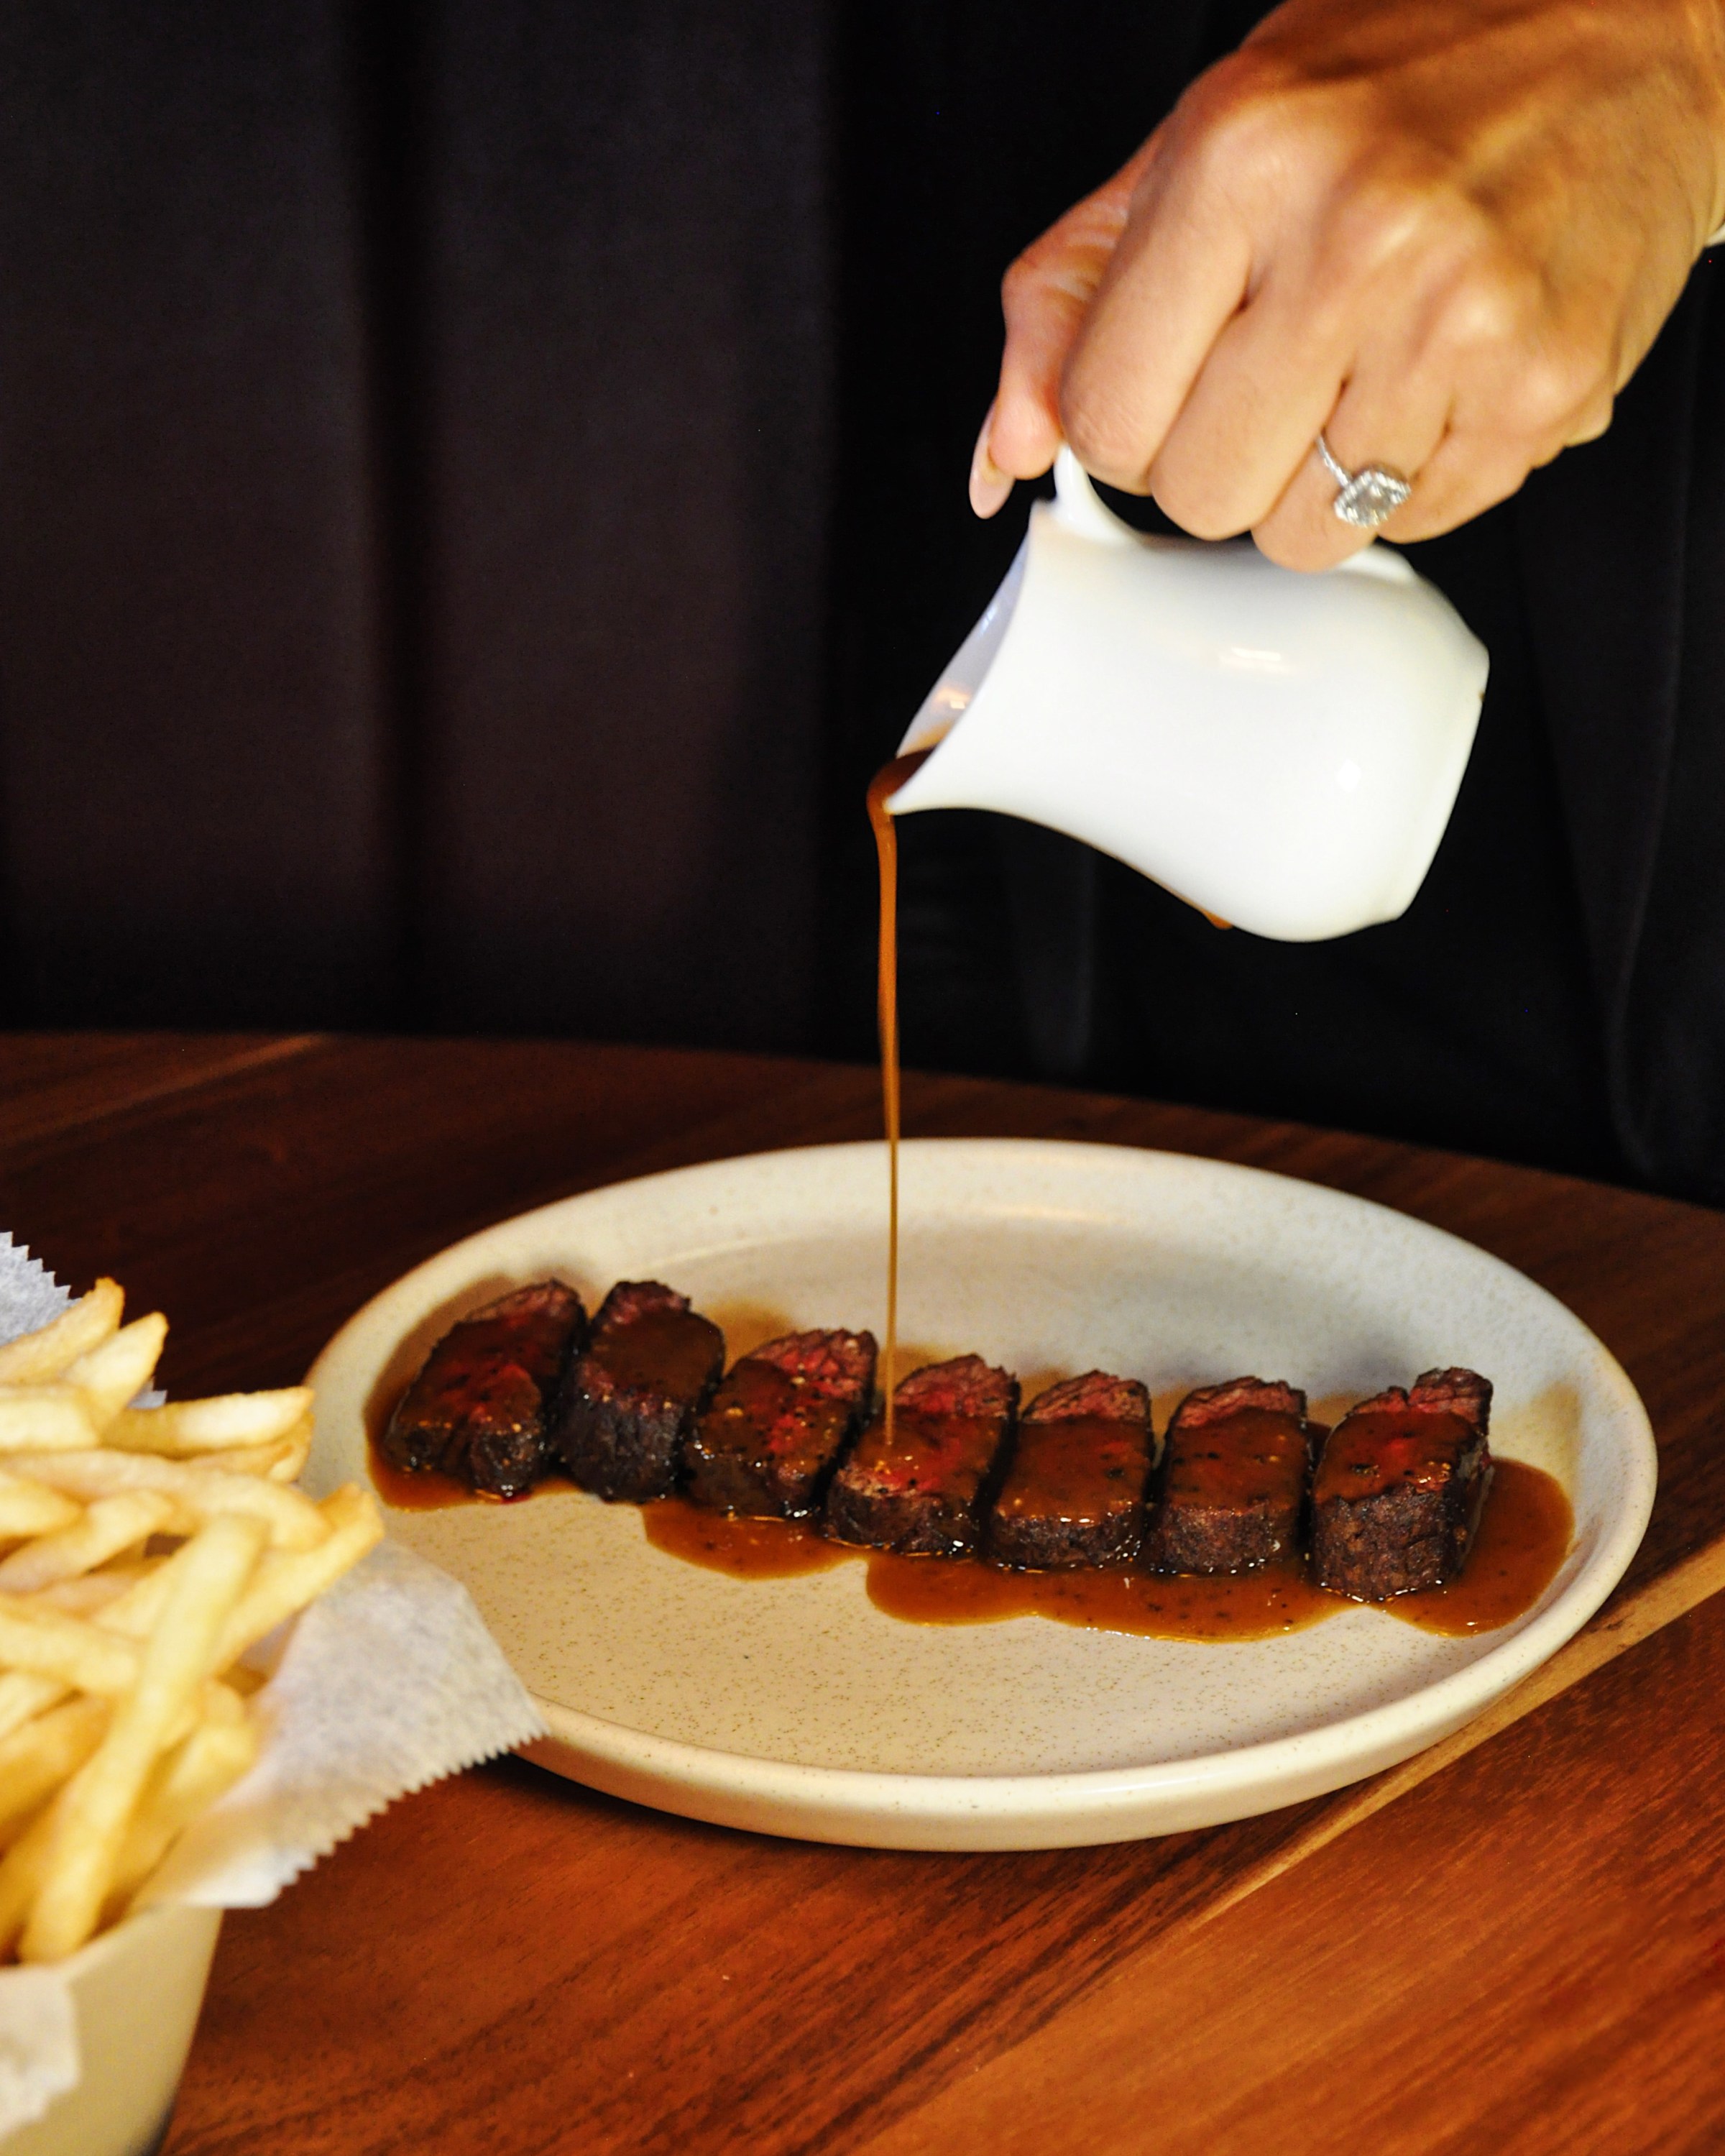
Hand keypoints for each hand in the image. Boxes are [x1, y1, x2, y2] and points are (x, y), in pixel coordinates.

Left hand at [972, 0, 1724, 567]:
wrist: (1621, 24)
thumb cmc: (1398, 77)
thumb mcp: (1194, 144)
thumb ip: (1068, 297)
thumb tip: (1004, 453)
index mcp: (1240, 159)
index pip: (1106, 420)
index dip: (1128, 422)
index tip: (1172, 378)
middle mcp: (1354, 234)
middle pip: (1199, 495)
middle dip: (1221, 457)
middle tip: (1276, 370)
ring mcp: (1460, 318)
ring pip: (1306, 535)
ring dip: (1317, 481)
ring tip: (1365, 367)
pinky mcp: (1542, 388)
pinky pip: (1417, 525)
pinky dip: (1412, 475)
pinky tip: (1438, 373)